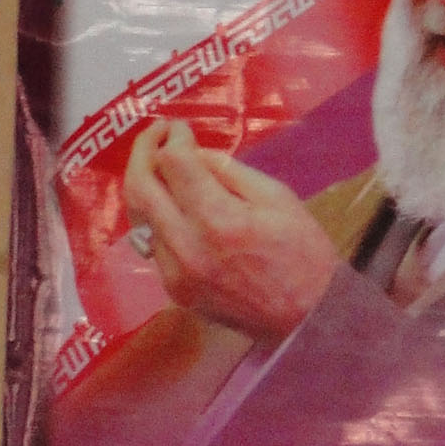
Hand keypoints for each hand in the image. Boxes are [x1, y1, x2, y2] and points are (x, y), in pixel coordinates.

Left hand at [124, 119, 338, 342]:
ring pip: (138, 215)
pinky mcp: (174, 289)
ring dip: (143, 181)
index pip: (173, 163)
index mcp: (219, 220)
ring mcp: (175, 273)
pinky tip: (169, 202)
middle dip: (143, 150)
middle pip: (140, 186)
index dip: (173, 137)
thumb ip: (229, 171)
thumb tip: (193, 153)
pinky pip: (151, 241)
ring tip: (157, 162)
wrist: (306, 318)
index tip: (182, 127)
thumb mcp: (277, 197)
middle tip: (157, 133)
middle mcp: (187, 247)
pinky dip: (155, 214)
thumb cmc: (302, 253)